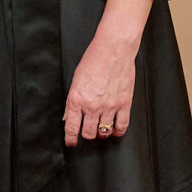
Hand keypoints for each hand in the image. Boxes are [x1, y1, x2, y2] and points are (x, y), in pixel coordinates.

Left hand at [62, 0, 152, 145]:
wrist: (113, 49)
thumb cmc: (93, 60)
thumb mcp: (76, 80)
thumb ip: (72, 101)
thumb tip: (67, 117)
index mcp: (76, 99)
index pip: (71, 127)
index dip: (70, 139)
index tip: (71, 142)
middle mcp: (92, 106)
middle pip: (88, 133)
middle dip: (87, 135)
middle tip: (88, 132)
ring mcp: (109, 106)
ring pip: (104, 132)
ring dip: (101, 133)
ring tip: (101, 129)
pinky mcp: (124, 103)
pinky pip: (121, 126)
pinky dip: (118, 131)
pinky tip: (115, 130)